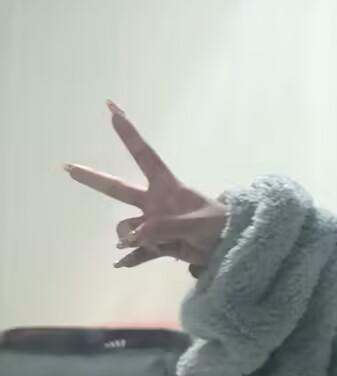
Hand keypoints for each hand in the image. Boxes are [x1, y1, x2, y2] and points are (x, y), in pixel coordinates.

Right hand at [64, 101, 227, 271]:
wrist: (230, 247)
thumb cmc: (219, 226)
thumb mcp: (198, 223)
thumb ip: (166, 226)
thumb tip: (132, 236)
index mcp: (168, 187)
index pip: (145, 156)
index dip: (129, 134)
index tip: (113, 110)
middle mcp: (155, 203)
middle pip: (118, 189)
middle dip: (93, 178)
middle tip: (67, 167)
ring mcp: (154, 225)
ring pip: (127, 230)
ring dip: (134, 240)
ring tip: (162, 244)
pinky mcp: (158, 245)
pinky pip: (137, 253)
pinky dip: (131, 259)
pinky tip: (122, 265)